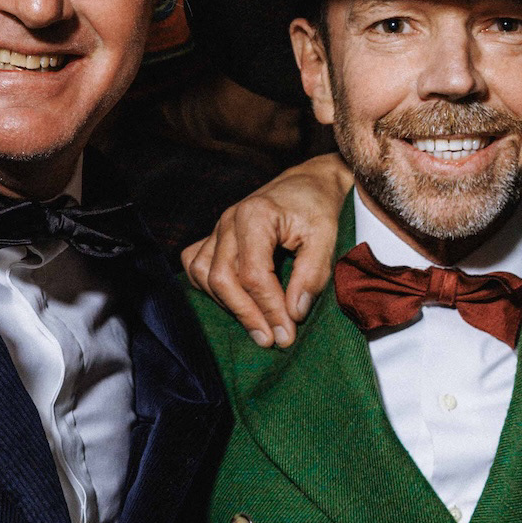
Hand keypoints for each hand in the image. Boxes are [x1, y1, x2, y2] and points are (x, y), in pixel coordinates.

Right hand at [182, 154, 352, 346]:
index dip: (269, 309)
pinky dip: (208, 286)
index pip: (253, 274)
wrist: (309, 183)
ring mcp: (217, 228)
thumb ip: (312, 274)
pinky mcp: (214, 235)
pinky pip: (195, 264)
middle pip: (222, 279)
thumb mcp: (326, 237)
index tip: (287, 334)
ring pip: (202, 274)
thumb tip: (294, 313)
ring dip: (227, 304)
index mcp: (255, 216)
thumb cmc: (318, 207)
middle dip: (247, 315)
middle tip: (271, 340)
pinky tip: (232, 301)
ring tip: (256, 325)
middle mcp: (228, 221)